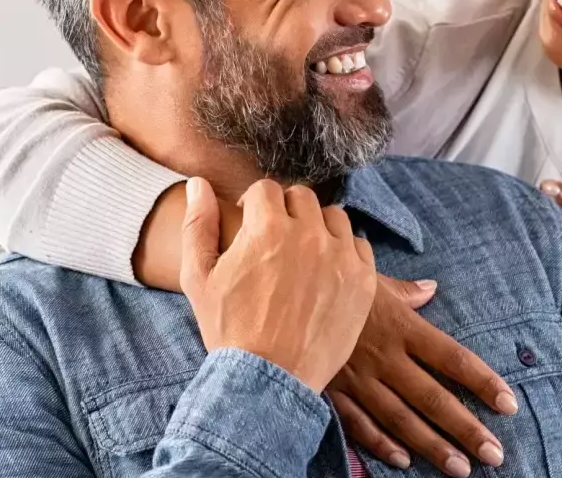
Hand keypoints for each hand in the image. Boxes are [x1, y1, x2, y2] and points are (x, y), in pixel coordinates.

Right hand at [181, 177, 377, 391]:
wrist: (268, 378)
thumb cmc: (229, 329)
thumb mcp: (198, 276)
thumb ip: (198, 224)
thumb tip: (198, 184)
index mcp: (266, 227)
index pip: (266, 189)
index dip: (253, 205)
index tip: (250, 224)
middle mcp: (308, 234)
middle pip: (301, 198)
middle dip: (285, 212)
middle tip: (276, 241)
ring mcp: (340, 257)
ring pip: (334, 217)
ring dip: (317, 227)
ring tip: (303, 255)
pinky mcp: (363, 281)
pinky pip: (358, 246)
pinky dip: (343, 252)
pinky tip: (326, 273)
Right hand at [327, 276, 515, 476]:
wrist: (280, 289)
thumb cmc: (330, 281)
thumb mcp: (371, 279)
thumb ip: (405, 292)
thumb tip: (431, 289)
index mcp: (401, 326)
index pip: (452, 358)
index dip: (483, 382)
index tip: (508, 404)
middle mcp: (385, 356)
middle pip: (433, 398)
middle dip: (466, 429)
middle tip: (495, 454)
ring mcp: (357, 377)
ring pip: (401, 418)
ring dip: (432, 446)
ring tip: (461, 468)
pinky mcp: (331, 390)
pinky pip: (358, 423)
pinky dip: (381, 444)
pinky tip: (404, 460)